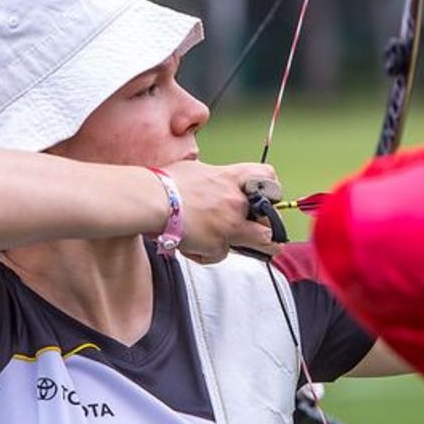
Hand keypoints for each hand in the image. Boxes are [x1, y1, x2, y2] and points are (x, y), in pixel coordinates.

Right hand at [160, 160, 279, 262]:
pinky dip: (208, 252)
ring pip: (261, 241)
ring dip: (252, 245)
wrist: (152, 200)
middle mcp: (236, 201)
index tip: (266, 198)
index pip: (268, 177)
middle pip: (271, 218)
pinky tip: (194, 246)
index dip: (272, 189)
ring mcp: (229, 224)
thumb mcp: (194, 169)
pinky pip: (220, 254)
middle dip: (267, 227)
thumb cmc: (165, 182)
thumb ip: (209, 177)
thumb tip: (206, 179)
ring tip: (242, 246)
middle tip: (259, 231)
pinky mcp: (218, 244)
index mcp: (231, 178)